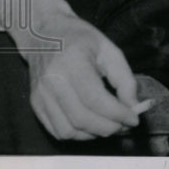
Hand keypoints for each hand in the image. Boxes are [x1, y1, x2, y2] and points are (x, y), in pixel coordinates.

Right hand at [5, 0, 142, 140]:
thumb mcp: (109, 49)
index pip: (96, 100)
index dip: (117, 114)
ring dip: (93, 134)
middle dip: (109, 127)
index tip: (134, 119)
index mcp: (72, 63)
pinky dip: (78, 134)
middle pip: (82, 119)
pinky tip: (92, 126)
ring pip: (68, 130)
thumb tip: (133, 106)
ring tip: (110, 125)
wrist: (43, 33)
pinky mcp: (35, 104)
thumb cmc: (79, 38)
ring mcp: (40, 95)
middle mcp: (52, 82)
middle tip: (125, 125)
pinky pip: (57, 130)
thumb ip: (124, 78)